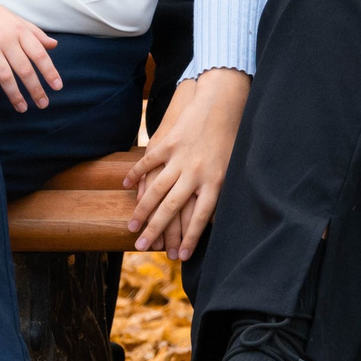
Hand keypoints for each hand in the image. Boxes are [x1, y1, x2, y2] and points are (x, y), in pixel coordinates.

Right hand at [0, 0, 62, 109]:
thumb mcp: (17, 19)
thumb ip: (35, 33)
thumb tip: (54, 45)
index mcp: (20, 31)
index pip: (39, 54)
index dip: (49, 72)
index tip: (57, 87)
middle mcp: (6, 39)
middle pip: (24, 69)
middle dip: (35, 89)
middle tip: (43, 104)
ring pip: (5, 75)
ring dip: (14, 94)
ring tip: (22, 108)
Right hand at [125, 69, 247, 258]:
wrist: (221, 103)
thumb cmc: (229, 138)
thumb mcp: (232, 167)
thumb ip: (220, 192)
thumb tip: (213, 222)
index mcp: (215, 181)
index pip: (200, 217)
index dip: (189, 238)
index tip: (179, 256)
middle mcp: (196, 172)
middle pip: (173, 208)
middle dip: (156, 230)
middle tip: (142, 247)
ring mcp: (180, 158)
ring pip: (157, 189)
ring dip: (142, 210)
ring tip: (132, 226)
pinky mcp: (168, 143)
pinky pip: (148, 162)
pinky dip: (136, 175)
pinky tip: (127, 187)